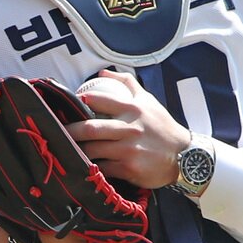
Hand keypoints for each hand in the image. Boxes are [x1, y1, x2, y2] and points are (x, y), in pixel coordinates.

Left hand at [68, 69, 190, 188]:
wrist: (184, 156)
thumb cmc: (161, 127)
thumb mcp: (148, 101)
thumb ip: (127, 84)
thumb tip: (103, 73)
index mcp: (132, 109)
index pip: (101, 101)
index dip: (83, 102)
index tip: (69, 106)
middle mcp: (130, 129)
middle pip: (91, 128)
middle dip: (71, 131)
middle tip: (57, 132)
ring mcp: (129, 150)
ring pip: (93, 150)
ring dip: (77, 150)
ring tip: (64, 149)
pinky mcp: (129, 169)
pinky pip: (103, 168)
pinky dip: (90, 168)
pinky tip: (81, 166)